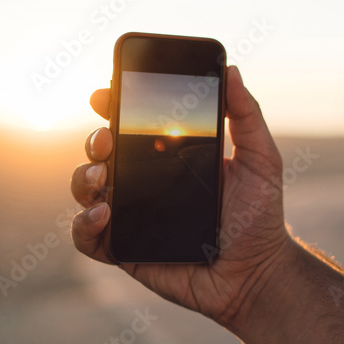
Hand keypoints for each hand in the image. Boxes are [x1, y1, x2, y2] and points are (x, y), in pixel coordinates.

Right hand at [69, 66, 294, 326]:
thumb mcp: (261, 159)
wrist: (257, 273)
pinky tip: (104, 213)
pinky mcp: (124, 250)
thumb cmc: (260, 216)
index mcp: (169, 156)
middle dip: (94, 138)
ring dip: (82, 176)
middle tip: (108, 137)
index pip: (131, 123)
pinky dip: (83, 224)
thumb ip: (247, 116)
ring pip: (86, 188)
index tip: (106, 93)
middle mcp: (144, 182)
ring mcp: (130, 216)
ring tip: (101, 175)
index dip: (113, 105)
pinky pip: (87, 237)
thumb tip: (232, 69)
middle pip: (100, 152)